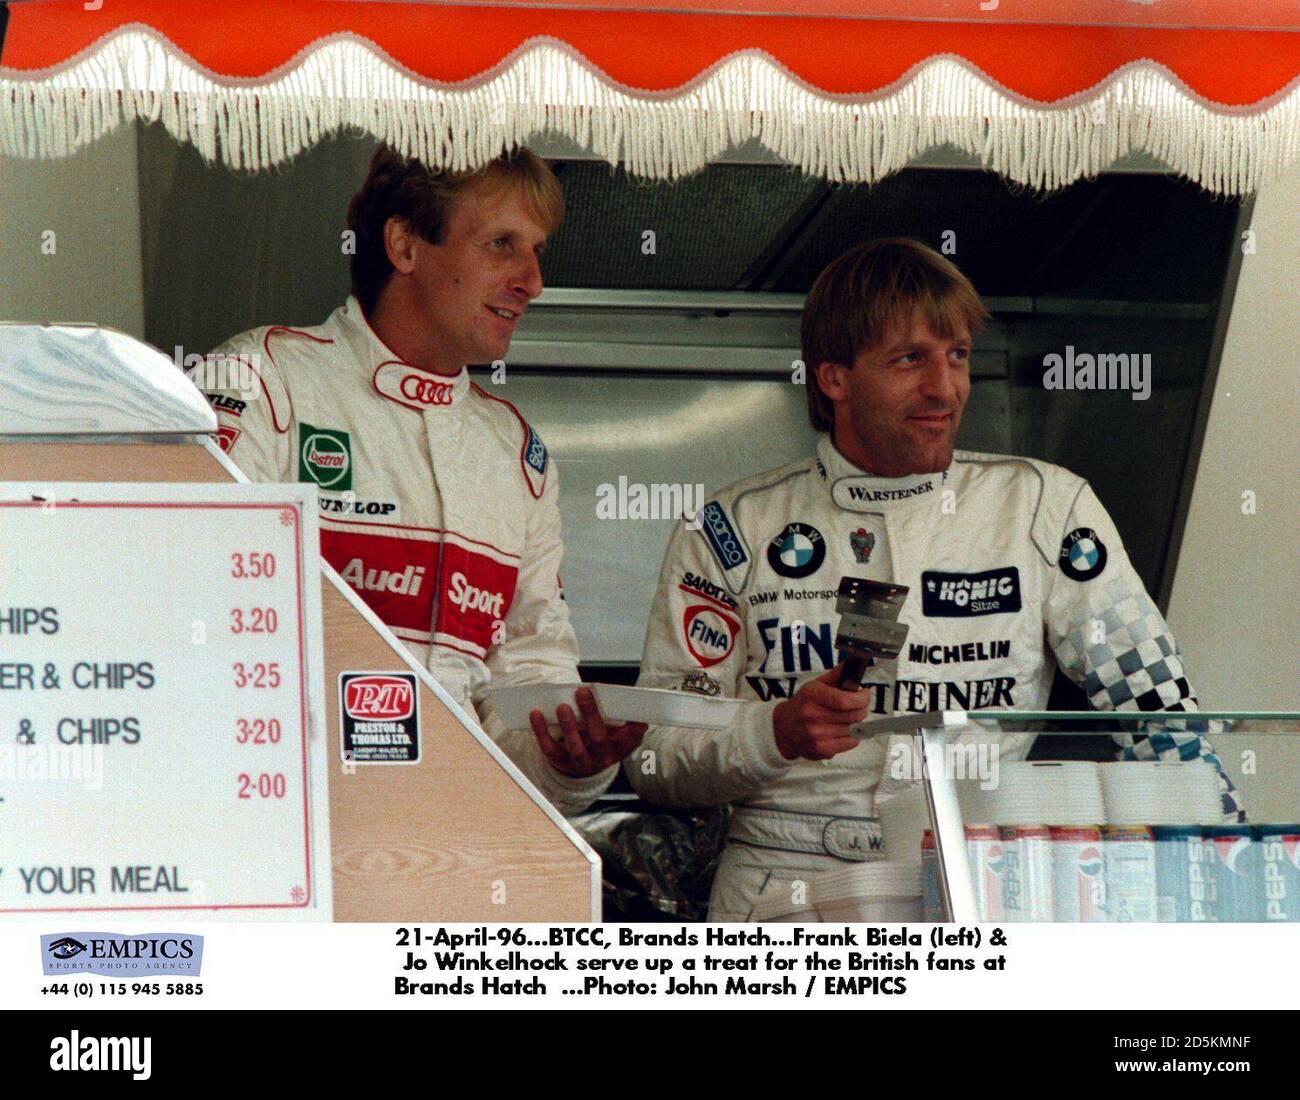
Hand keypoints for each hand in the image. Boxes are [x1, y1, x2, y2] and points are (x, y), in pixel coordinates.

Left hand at [528, 687, 646, 777]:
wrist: (585, 769)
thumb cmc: (603, 742)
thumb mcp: (618, 736)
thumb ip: (627, 724)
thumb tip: (637, 715)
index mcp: (619, 748)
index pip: (629, 742)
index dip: (634, 732)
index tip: (636, 719)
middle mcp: (601, 758)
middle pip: (598, 739)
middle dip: (591, 715)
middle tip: (582, 693)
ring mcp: (580, 762)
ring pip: (575, 747)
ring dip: (568, 726)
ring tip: (562, 707)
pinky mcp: (561, 763)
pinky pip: (550, 749)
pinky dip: (541, 732)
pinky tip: (536, 714)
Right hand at [772, 667, 870, 761]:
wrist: (783, 729)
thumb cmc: (803, 705)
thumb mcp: (814, 686)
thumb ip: (835, 675)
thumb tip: (852, 664)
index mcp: (812, 696)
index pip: (845, 700)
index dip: (861, 698)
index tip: (864, 694)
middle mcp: (813, 716)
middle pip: (853, 715)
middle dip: (862, 709)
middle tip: (859, 705)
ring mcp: (817, 735)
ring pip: (854, 729)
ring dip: (856, 723)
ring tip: (849, 718)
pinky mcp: (822, 749)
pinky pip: (850, 743)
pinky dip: (852, 736)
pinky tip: (843, 730)